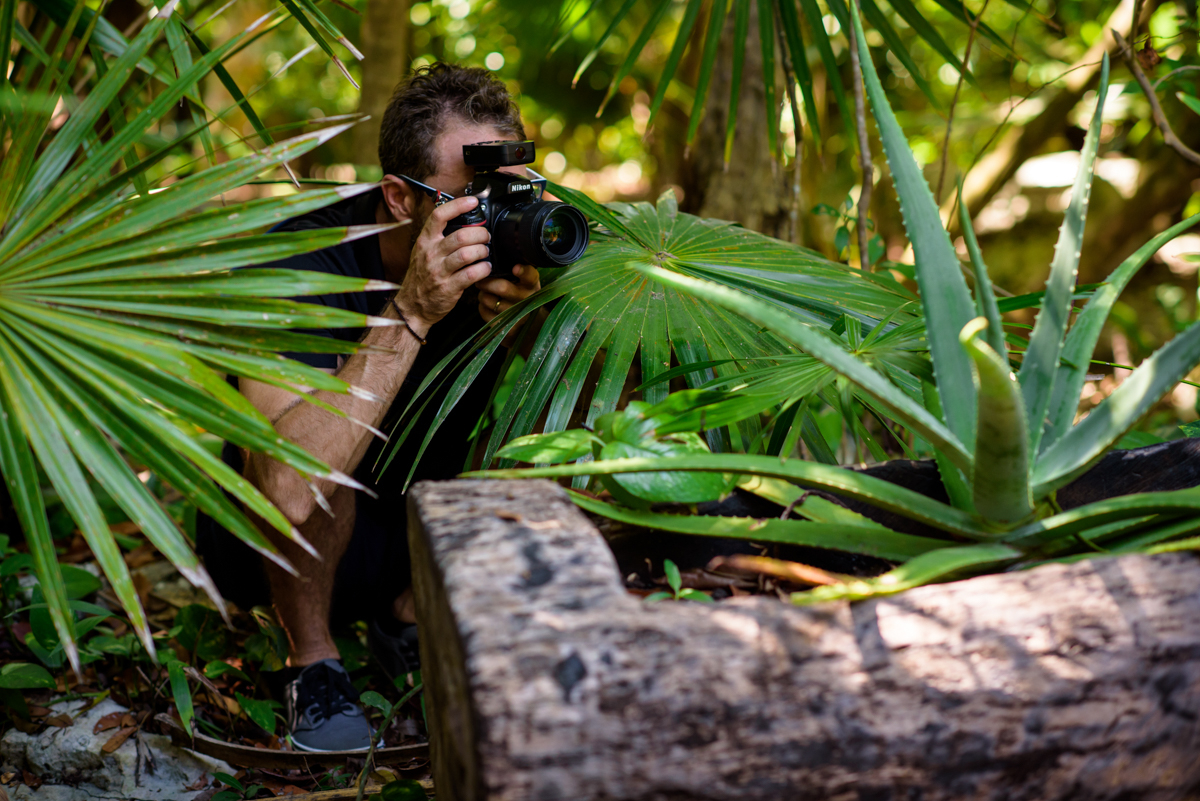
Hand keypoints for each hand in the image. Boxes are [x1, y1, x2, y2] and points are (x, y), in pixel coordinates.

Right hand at [394, 196, 492, 334]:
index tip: (473, 201)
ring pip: (467, 254)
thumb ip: (440, 238)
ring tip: (485, 252)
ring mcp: (439, 271)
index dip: (458, 205)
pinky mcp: (448, 288)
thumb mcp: (424, 252)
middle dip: (480, 234)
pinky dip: (483, 269)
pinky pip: (471, 274)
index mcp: (425, 241)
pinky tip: (485, 268)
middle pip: (461, 235)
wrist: (412, 306)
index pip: (439, 216)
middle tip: (486, 237)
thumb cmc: (422, 277)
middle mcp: (431, 254)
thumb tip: (463, 222)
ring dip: (482, 251)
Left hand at [477, 264, 540, 323]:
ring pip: (488, 299)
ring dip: (482, 294)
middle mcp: (526, 299)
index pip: (530, 276)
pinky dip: (482, 306)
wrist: (526, 321)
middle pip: (502, 287)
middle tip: (480, 279)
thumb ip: (515, 267)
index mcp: (531, 284)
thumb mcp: (524, 279)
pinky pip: (484, 311)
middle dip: (486, 282)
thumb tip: (492, 254)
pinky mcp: (505, 326)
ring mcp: (516, 314)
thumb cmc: (521, 292)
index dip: (522, 272)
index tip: (515, 268)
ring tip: (486, 292)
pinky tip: (488, 304)